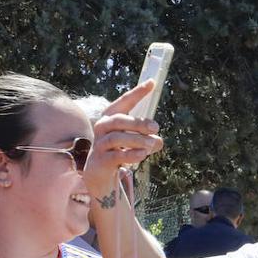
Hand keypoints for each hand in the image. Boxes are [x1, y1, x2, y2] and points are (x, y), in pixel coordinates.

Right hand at [83, 81, 163, 202]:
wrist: (100, 174)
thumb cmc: (119, 151)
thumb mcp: (136, 143)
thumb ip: (149, 140)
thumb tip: (158, 141)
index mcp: (111, 118)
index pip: (124, 102)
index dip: (137, 92)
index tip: (152, 82)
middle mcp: (102, 127)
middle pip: (119, 120)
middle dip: (138, 123)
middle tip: (156, 127)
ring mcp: (100, 144)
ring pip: (117, 138)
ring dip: (137, 140)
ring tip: (152, 144)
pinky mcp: (100, 160)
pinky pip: (116, 155)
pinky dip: (131, 154)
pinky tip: (143, 155)